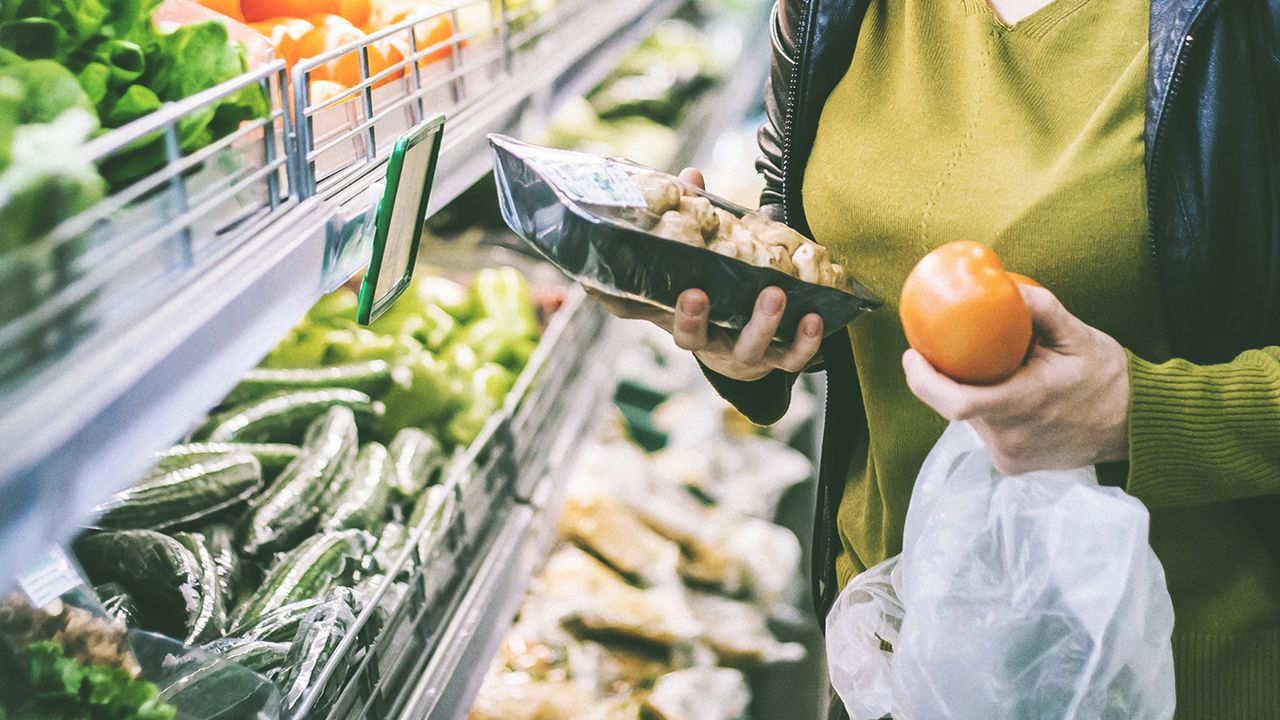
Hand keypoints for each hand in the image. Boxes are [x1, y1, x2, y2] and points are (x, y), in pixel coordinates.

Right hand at [585, 167, 823, 381]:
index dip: (686, 316)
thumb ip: (694, 222)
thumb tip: (691, 175)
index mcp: (690, 324)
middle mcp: (715, 344)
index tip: (692, 292)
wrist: (732, 342)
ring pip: (755, 349)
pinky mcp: (777, 358)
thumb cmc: (711, 291)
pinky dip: (805, 342)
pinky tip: (814, 318)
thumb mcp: (697, 263)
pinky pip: (793, 358)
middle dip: (718, 320)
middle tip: (734, 293)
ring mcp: (748, 354)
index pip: (679, 326)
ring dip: (766, 324)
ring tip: (777, 295)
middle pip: (709, 341)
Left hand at [902, 285, 1129, 473]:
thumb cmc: (1109, 379)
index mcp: (1025, 405)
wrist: (1136, 426)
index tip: (913, 355)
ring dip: (973, 393)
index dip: (923, 380)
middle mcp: (1012, 438)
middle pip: (957, 407)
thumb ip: (1041, 309)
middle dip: (948, 378)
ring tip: (997, 371)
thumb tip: (1003, 282)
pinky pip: (986, 432)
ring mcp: (1011, 456)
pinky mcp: (1012, 465)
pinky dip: (989, 411)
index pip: (956, 402)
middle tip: (949, 351)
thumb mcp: (1079, 335)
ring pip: (970, 421)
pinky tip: (1009, 393)